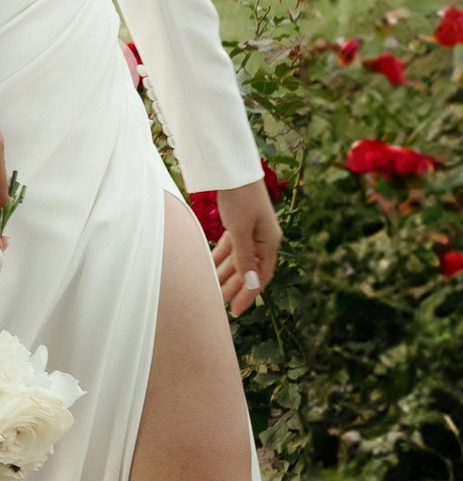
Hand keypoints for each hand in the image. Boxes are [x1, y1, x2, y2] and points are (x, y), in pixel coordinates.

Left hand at [209, 177, 281, 320]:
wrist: (233, 169)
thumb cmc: (240, 198)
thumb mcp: (241, 231)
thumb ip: (245, 257)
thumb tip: (251, 284)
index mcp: (269, 242)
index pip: (260, 276)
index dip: (248, 295)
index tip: (235, 311)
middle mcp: (262, 238)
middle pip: (248, 270)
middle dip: (234, 287)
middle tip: (218, 305)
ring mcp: (250, 230)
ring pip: (238, 259)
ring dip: (225, 274)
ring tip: (211, 289)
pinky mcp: (239, 223)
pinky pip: (231, 246)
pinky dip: (221, 257)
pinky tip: (210, 267)